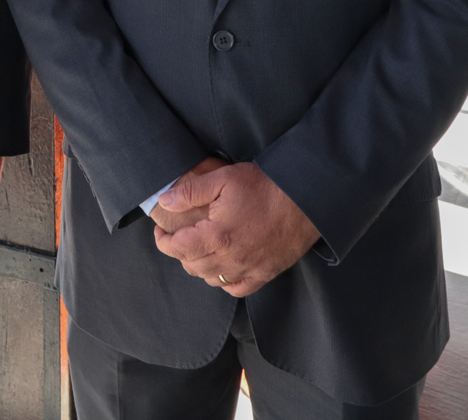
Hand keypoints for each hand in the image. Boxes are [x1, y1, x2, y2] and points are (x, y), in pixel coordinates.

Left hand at [153, 163, 317, 296]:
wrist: (306, 199)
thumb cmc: (265, 186)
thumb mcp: (223, 178)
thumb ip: (190, 192)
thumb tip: (165, 202)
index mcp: (216, 236)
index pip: (178, 249)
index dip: (163, 242)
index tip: (161, 231)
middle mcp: (231, 258)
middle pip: (192, 266)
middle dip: (180, 253)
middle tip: (179, 237)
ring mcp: (249, 269)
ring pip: (212, 280)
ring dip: (200, 267)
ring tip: (199, 250)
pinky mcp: (266, 273)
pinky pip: (238, 289)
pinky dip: (225, 282)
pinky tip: (224, 268)